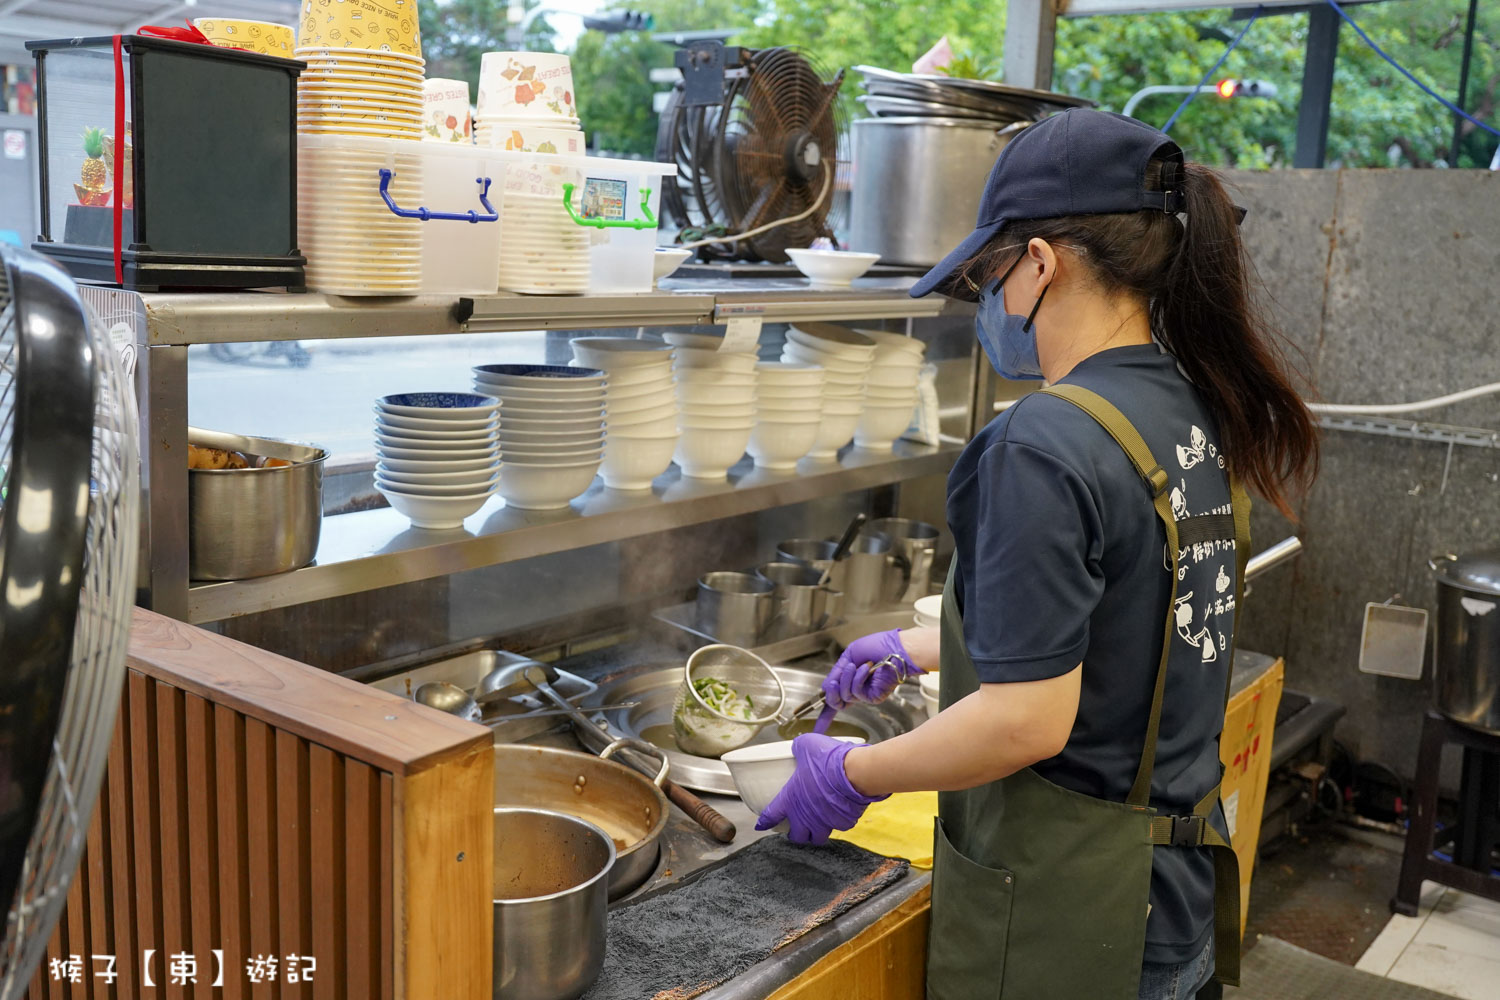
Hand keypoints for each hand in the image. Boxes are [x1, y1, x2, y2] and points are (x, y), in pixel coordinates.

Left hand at [755, 735, 885, 843]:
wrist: (853, 772)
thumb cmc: (826, 759)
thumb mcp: (805, 746)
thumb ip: (798, 749)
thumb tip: (797, 747)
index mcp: (791, 799)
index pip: (771, 815)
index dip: (765, 821)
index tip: (761, 825)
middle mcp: (805, 816)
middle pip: (797, 836)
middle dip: (795, 833)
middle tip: (796, 826)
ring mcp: (825, 822)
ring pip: (817, 837)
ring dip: (815, 833)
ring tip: (817, 825)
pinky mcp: (843, 823)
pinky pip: (838, 827)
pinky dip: (836, 822)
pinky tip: (838, 814)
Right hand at [821, 629, 921, 711]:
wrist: (896, 648)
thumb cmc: (877, 646)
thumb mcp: (849, 655)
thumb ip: (836, 672)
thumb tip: (824, 687)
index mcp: (849, 679)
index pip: (834, 700)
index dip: (824, 717)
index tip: (816, 730)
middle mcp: (856, 689)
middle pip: (835, 702)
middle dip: (830, 692)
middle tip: (832, 682)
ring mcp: (864, 695)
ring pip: (845, 696)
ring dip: (846, 679)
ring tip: (853, 666)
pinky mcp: (873, 697)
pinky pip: (857, 693)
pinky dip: (858, 679)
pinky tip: (867, 668)